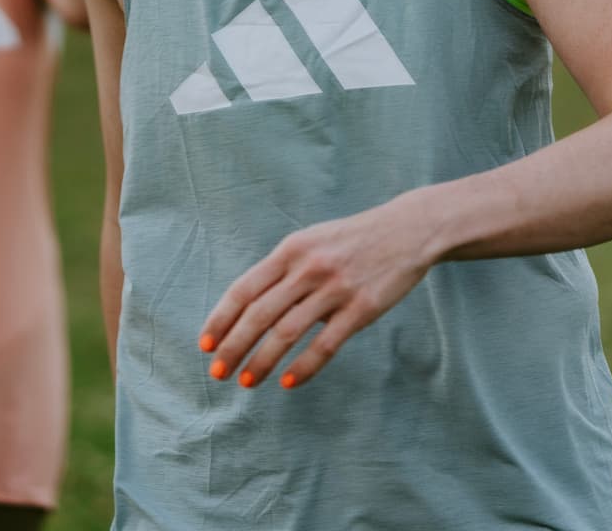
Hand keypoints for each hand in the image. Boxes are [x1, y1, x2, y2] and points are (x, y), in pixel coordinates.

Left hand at [198, 193, 436, 389]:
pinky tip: (289, 382)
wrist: (407, 230)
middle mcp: (308, 268)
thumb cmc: (351, 240)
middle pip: (259, 314)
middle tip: (217, 373)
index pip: (244, 289)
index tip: (205, 345)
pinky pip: (326, 343)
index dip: (221, 319)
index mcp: (290, 250)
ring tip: (246, 382)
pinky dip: (305, 366)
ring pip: (287, 332)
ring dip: (262, 361)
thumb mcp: (310, 241)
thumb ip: (281, 269)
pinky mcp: (362, 308)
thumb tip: (247, 306)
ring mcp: (335, 288)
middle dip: (233, 347)